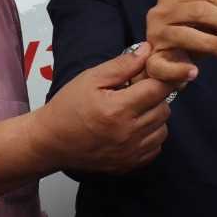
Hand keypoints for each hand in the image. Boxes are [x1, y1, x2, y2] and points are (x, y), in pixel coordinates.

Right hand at [32, 43, 175, 173]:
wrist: (51, 141)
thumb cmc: (69, 106)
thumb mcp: (91, 78)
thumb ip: (122, 64)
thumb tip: (147, 50)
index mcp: (118, 109)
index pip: (158, 90)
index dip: (162, 78)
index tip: (157, 74)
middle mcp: (128, 134)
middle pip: (164, 110)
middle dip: (157, 97)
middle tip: (139, 92)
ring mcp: (130, 153)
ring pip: (163, 130)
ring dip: (155, 117)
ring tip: (136, 110)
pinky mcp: (129, 165)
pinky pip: (155, 148)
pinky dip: (151, 136)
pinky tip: (135, 127)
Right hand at [144, 0, 216, 83]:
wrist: (163, 57)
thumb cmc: (190, 33)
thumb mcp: (209, 20)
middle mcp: (159, 12)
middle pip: (197, 11)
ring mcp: (153, 36)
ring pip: (183, 35)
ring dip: (210, 43)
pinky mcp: (151, 60)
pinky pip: (162, 65)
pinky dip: (178, 69)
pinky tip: (195, 72)